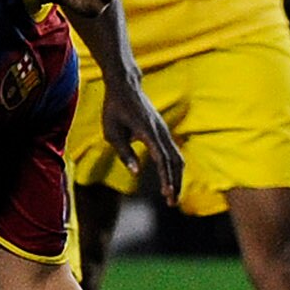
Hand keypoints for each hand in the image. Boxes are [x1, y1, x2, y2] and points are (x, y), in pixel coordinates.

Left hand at [96, 75, 181, 205]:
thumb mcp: (112, 131)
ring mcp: (164, 130)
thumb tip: (136, 172)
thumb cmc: (114, 109)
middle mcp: (160, 131)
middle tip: (171, 203)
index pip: (162, 159)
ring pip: (177, 158)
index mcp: (148, 131)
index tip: (167, 194)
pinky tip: (170, 181)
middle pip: (174, 161)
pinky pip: (173, 152)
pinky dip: (174, 168)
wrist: (125, 86)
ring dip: (176, 178)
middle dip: (175, 183)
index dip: (166, 178)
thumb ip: (124, 152)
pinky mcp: (163, 131)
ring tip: (171, 196)